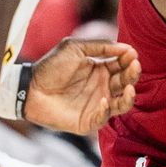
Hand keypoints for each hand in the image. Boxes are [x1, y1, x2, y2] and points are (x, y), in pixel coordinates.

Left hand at [23, 38, 140, 133]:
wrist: (30, 89)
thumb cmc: (50, 67)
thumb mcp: (75, 48)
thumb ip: (100, 46)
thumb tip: (126, 47)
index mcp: (100, 69)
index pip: (122, 65)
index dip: (129, 59)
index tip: (132, 53)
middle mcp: (102, 87)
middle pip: (126, 82)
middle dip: (133, 74)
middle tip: (135, 66)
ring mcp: (97, 104)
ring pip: (122, 104)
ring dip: (129, 96)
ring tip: (129, 88)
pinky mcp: (88, 120)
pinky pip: (104, 118)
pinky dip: (106, 111)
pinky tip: (104, 101)